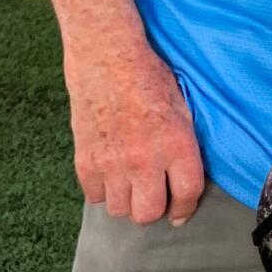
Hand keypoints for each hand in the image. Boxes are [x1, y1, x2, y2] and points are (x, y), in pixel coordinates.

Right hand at [64, 39, 204, 226]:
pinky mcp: (84, 162)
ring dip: (127, 201)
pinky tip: (110, 173)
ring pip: (120, 210)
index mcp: (176, 143)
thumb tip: (187, 179)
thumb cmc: (150, 78)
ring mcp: (111, 163)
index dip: (185, 209)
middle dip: (154, 209)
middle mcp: (144, 159)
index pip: (186, 194)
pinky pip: (94, 197)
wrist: (107, 58)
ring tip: (131, 183)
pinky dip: (103, 190)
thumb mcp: (183, 108)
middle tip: (154, 196)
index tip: (180, 212)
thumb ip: (185, 146)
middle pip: (149, 213)